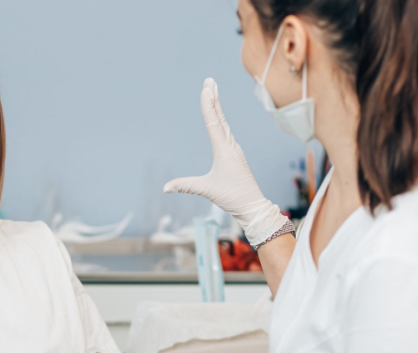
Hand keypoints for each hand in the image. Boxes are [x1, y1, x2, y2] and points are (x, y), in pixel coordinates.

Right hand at [164, 78, 287, 245]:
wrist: (252, 206)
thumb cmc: (232, 197)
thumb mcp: (207, 190)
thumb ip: (185, 186)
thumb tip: (165, 188)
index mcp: (224, 150)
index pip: (213, 123)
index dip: (208, 105)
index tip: (206, 89)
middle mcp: (230, 146)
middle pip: (220, 118)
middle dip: (214, 98)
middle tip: (209, 81)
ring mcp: (233, 150)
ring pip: (223, 124)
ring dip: (217, 107)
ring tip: (213, 92)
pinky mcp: (234, 155)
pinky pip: (225, 132)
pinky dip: (220, 120)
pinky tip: (219, 118)